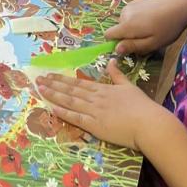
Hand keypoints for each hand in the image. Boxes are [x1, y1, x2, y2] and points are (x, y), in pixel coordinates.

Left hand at [36, 60, 166, 149]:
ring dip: (53, 95)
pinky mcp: (95, 126)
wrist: (149, 123)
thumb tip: (112, 60)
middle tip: (38, 80)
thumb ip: (118, 74)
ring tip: (40, 89)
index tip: (50, 75)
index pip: (78, 83)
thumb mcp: (129, 86)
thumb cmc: (142, 106)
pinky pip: (75, 118)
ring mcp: (94, 111)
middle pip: (70, 90)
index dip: (63, 79)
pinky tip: (51, 107)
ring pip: (69, 101)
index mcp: (103, 89)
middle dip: (53, 85)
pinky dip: (62, 112)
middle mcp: (95, 98)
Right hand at [105, 0, 186, 54]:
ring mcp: (130, 5)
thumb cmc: (167, 27)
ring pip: (125, 22)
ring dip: (133, 27)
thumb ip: (133, 46)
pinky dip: (137, 19)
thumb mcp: (152, 43)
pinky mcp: (136, 1)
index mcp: (126, 25)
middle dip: (128, 36)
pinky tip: (152, 18)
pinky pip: (130, 14)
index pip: (108, 35)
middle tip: (147, 38)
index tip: (130, 46)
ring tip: (151, 28)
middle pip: (118, 29)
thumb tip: (116, 49)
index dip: (116, 43)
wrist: (179, 4)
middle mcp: (124, 14)